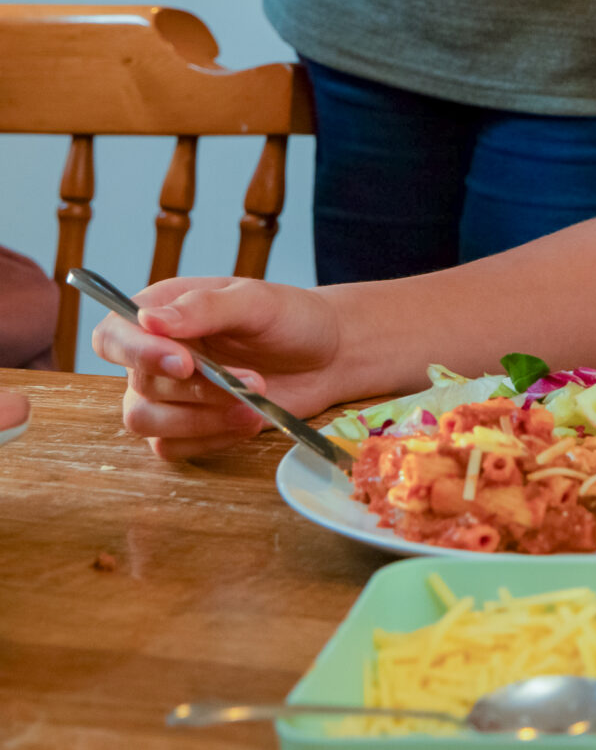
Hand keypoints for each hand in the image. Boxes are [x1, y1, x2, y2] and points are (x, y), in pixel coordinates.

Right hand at [91, 275, 345, 458]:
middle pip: (139, 385)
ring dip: (201, 419)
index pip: (113, 335)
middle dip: (198, 389)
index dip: (137, 353)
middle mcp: (154, 354)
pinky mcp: (186, 427)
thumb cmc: (290, 317)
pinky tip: (247, 420)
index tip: (184, 363)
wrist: (327, 355)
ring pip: (147, 421)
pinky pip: (172, 447)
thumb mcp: (256, 301)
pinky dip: (210, 438)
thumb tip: (148, 318)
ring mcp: (168, 395)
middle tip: (252, 380)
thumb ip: (204, 308)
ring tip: (252, 406)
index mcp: (160, 310)